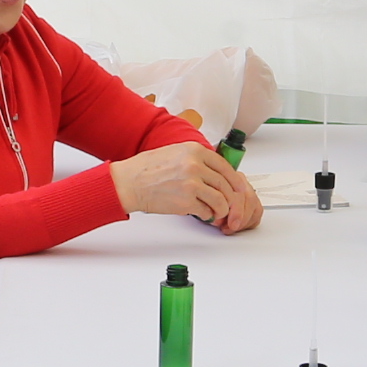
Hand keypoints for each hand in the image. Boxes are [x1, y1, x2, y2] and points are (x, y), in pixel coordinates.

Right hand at [111, 141, 262, 233]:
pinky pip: (206, 211)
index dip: (234, 180)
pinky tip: (202, 214)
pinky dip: (207, 215)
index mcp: (194, 150)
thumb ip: (195, 159)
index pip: (225, 166)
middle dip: (230, 198)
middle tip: (229, 205)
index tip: (238, 188)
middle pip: (226, 184)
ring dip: (221, 209)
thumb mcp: (175, 153)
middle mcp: (195, 165)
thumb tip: (215, 172)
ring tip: (216, 212)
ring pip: (220, 200)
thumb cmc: (146, 170)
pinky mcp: (186, 201)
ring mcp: (192, 183)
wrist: (128, 183)